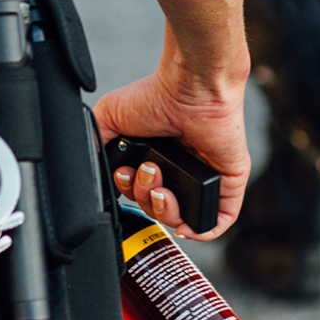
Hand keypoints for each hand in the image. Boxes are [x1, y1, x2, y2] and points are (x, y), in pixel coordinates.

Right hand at [94, 69, 249, 240]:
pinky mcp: (228, 182)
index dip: (130, 193)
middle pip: (158, 208)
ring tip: (161, 186)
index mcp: (156, 158)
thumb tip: (91, 167)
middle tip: (148, 172)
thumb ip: (97, 143)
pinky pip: (218, 220)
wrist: (189, 88)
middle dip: (145, 199)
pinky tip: (184, 225)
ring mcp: (204, 177)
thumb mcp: (109, 116)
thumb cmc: (155, 94)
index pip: (140, 193)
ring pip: (183, 217)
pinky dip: (202, 230)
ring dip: (165, 212)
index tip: (125, 174)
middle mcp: (179, 170)